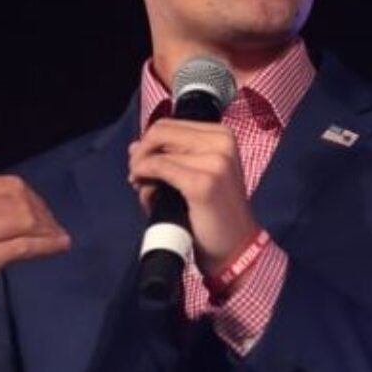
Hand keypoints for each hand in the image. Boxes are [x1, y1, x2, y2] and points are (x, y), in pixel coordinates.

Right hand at [0, 120, 70, 371]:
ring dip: (49, 232)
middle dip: (44, 216)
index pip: (10, 186)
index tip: (45, 215)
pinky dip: (47, 247)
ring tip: (59, 238)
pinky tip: (60, 247)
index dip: (34, 199)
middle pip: (20, 203)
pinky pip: (23, 247)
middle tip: (56, 229)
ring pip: (25, 223)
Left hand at [128, 118, 257, 275]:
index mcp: (222, 135)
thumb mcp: (199, 174)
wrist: (236, 248)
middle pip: (159, 132)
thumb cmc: (215, 213)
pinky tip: (145, 192)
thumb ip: (170, 156)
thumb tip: (134, 146)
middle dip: (140, 154)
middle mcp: (222, 143)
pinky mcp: (202, 183)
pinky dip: (144, 177)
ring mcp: (215, 162)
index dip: (148, 143)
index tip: (143, 165)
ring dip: (141, 171)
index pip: (168, 124)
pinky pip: (158, 168)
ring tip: (147, 193)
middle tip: (138, 178)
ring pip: (156, 152)